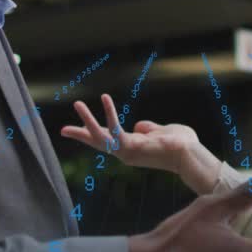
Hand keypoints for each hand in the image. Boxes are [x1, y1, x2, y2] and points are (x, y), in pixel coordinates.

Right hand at [62, 94, 217, 189]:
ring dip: (88, 120)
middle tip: (61, 129)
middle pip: (98, 143)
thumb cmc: (181, 144)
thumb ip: (149, 129)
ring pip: (101, 137)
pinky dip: (109, 113)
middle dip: (81, 135)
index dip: (92, 136)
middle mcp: (126, 152)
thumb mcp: (161, 132)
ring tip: (76, 104)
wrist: (190, 154)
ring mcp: (127, 151)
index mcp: (132, 148)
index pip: (107, 141)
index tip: (73, 133)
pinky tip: (104, 97)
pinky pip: (116, 128)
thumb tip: (139, 126)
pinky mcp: (131, 147)